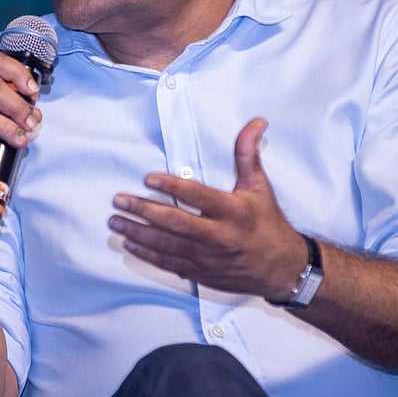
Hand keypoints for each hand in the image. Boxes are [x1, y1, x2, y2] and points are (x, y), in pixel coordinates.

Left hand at [107, 117, 306, 300]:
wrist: (282, 269)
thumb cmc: (268, 224)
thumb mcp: (260, 187)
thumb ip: (248, 154)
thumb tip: (255, 122)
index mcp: (233, 212)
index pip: (197, 197)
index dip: (171, 187)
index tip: (148, 178)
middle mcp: (219, 237)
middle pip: (175, 224)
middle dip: (143, 211)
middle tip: (119, 200)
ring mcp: (209, 259)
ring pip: (167, 246)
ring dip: (138, 233)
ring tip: (116, 221)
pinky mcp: (202, 274)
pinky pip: (170, 264)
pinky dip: (148, 254)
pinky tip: (130, 244)